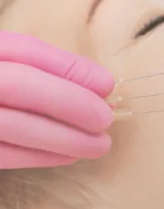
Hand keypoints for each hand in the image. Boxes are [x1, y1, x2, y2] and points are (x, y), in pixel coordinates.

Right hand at [0, 31, 113, 168]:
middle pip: (19, 84)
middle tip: (107, 119)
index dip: (70, 68)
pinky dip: (40, 157)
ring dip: (63, 137)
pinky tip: (69, 156)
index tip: (107, 84)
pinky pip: (4, 155)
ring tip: (99, 145)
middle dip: (71, 102)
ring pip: (12, 126)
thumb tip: (101, 85)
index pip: (24, 52)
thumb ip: (47, 70)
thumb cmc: (2, 82)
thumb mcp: (12, 65)